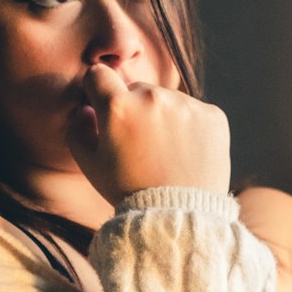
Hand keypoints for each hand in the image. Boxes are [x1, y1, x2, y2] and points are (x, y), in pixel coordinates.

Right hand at [66, 64, 229, 205]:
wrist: (179, 216)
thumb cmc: (128, 192)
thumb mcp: (90, 166)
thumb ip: (78, 129)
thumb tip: (86, 109)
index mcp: (118, 107)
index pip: (98, 75)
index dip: (97, 91)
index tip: (102, 107)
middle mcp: (153, 97)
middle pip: (136, 89)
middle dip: (133, 109)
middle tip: (139, 145)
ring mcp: (187, 105)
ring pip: (167, 100)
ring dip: (163, 118)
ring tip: (165, 154)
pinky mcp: (213, 115)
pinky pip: (194, 112)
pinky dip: (189, 128)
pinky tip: (185, 154)